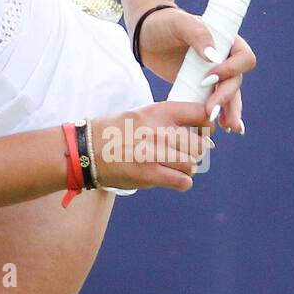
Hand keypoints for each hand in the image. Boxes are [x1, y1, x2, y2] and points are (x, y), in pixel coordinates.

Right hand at [89, 103, 214, 191]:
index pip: (201, 113)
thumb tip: (197, 131)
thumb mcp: (140, 114)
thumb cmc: (114, 132)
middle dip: (194, 151)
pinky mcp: (151, 174)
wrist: (86, 150)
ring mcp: (156, 153)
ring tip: (171, 165)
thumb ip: (167, 119)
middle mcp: (159, 130)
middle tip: (182, 152)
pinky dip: (181, 182)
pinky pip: (184, 181)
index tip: (202, 131)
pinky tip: (170, 178)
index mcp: (158, 111)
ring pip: (192, 164)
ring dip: (185, 167)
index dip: (207, 125)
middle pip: (200, 144)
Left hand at [134, 6, 256, 133]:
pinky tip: (220, 127)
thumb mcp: (179, 22)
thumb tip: (214, 57)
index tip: (210, 78)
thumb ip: (198, 33)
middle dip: (226, 98)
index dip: (232, 70)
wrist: (146, 35)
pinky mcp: (201, 87)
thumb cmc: (164, 23)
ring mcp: (214, 74)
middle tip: (210, 112)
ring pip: (229, 96)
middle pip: (236, 81)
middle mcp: (225, 58)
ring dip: (230, 112)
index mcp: (227, 40)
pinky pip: (214, 102)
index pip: (243, 58)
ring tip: (228, 128)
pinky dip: (219, 114)